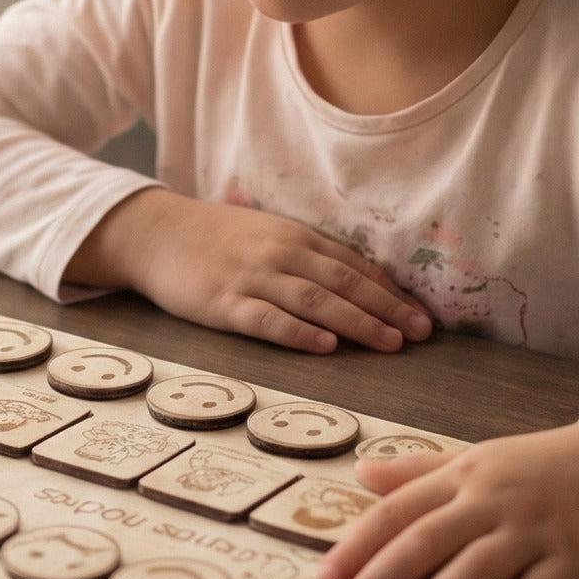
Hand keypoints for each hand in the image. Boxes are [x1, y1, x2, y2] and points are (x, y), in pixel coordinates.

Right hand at [65, 189, 432, 352]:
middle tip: (421, 334)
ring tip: (389, 343)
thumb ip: (308, 259)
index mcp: (296, 238)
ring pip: (314, 300)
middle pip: (344, 282)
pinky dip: (297, 331)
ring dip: (356, 321)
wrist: (155, 232)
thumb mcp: (268, 238)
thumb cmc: (216, 240)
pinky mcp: (222, 303)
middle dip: (387, 309)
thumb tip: (360, 285)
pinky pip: (266, 318)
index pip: (355, 265)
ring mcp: (251, 278)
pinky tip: (323, 345)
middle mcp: (280, 254)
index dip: (391, 292)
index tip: (423, 316)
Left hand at [316, 415, 578, 578]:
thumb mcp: (476, 458)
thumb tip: (360, 474)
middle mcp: (491, 500)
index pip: (397, 511)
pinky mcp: (573, 560)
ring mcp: (533, 530)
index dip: (357, 546)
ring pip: (474, 569)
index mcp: (462, 476)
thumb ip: (417, 470)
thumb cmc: (539, 467)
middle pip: (424, 541)